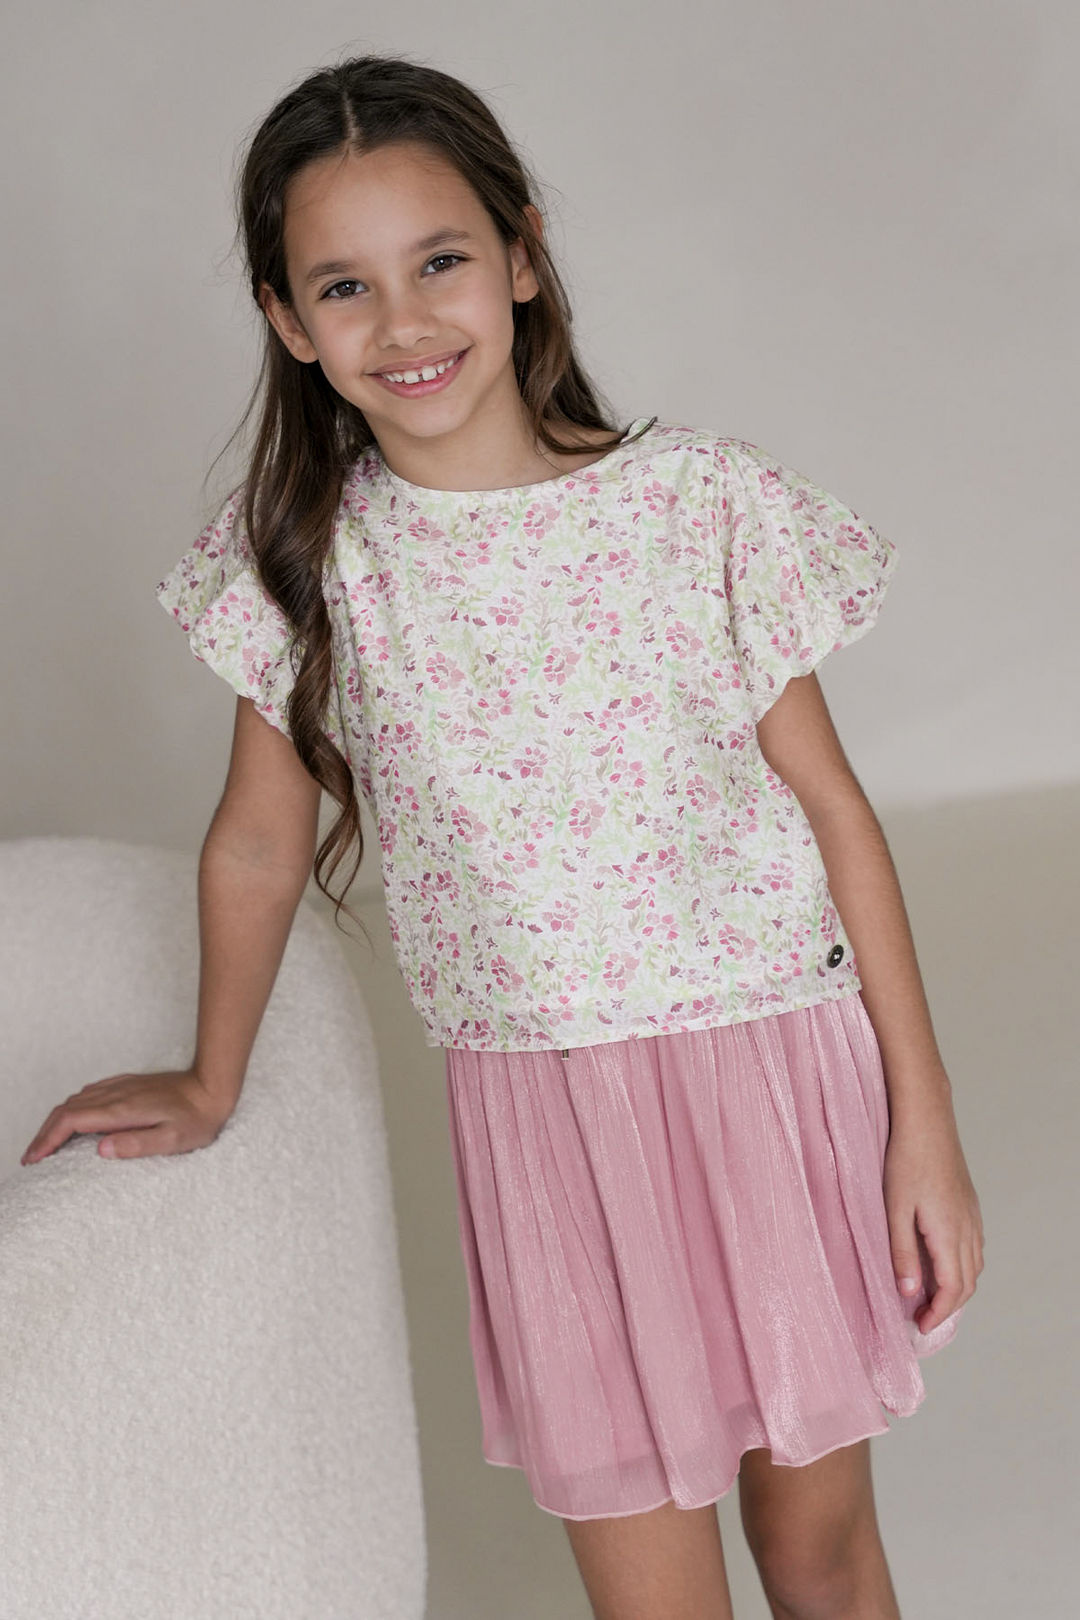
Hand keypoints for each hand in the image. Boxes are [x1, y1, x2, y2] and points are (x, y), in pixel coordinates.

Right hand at [20, 1069, 235, 1164]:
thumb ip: (137, 1144)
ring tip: (46, 1144)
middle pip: (66, 1109)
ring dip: (56, 1121)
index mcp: (123, 1110)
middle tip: (31, 1158)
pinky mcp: (128, 1084)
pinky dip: (72, 1108)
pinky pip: (90, 1093)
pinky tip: (73, 1119)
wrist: (213, 1085)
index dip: (48, 1139)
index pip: (72, 1120)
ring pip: (75, 1100)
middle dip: (44, 1133)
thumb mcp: (174, 1141)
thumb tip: (101, 1148)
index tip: (34, 1159)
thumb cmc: (198, 1118)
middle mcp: (117, 1094)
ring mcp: (121, 1086)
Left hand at [882, 1093, 984, 1334]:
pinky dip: (963, 1267)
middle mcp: (967, 1229)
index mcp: (948, 1234)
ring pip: (974, 1267)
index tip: (919, 1326)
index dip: (938, 1314)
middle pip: (967, 1284)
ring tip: (930, 1296)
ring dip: (957, 1288)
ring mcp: (972, 1217)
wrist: (927, 1122)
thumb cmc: (905, 1161)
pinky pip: (975, 1248)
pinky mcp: (970, 1205)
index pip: (951, 1290)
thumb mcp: (895, 1210)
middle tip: (921, 1317)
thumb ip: (902, 1253)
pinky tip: (943, 1263)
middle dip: (947, 1307)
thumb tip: (908, 1292)